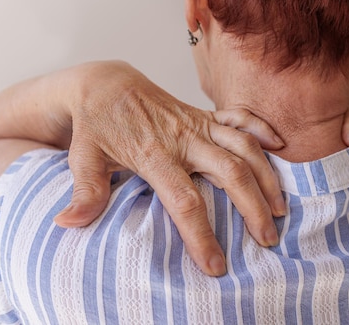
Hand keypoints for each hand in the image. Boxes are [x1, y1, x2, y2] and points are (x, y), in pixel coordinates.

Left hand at [53, 62, 284, 275]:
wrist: (104, 83)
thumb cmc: (95, 124)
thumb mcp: (82, 157)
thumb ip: (84, 191)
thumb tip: (67, 224)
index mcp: (153, 153)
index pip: (184, 200)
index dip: (201, 235)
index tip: (215, 266)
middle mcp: (183, 136)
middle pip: (229, 172)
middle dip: (253, 208)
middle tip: (267, 239)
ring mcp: (197, 123)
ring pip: (244, 146)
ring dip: (266, 176)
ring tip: (281, 208)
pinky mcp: (203, 114)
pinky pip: (239, 118)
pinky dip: (263, 130)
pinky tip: (281, 149)